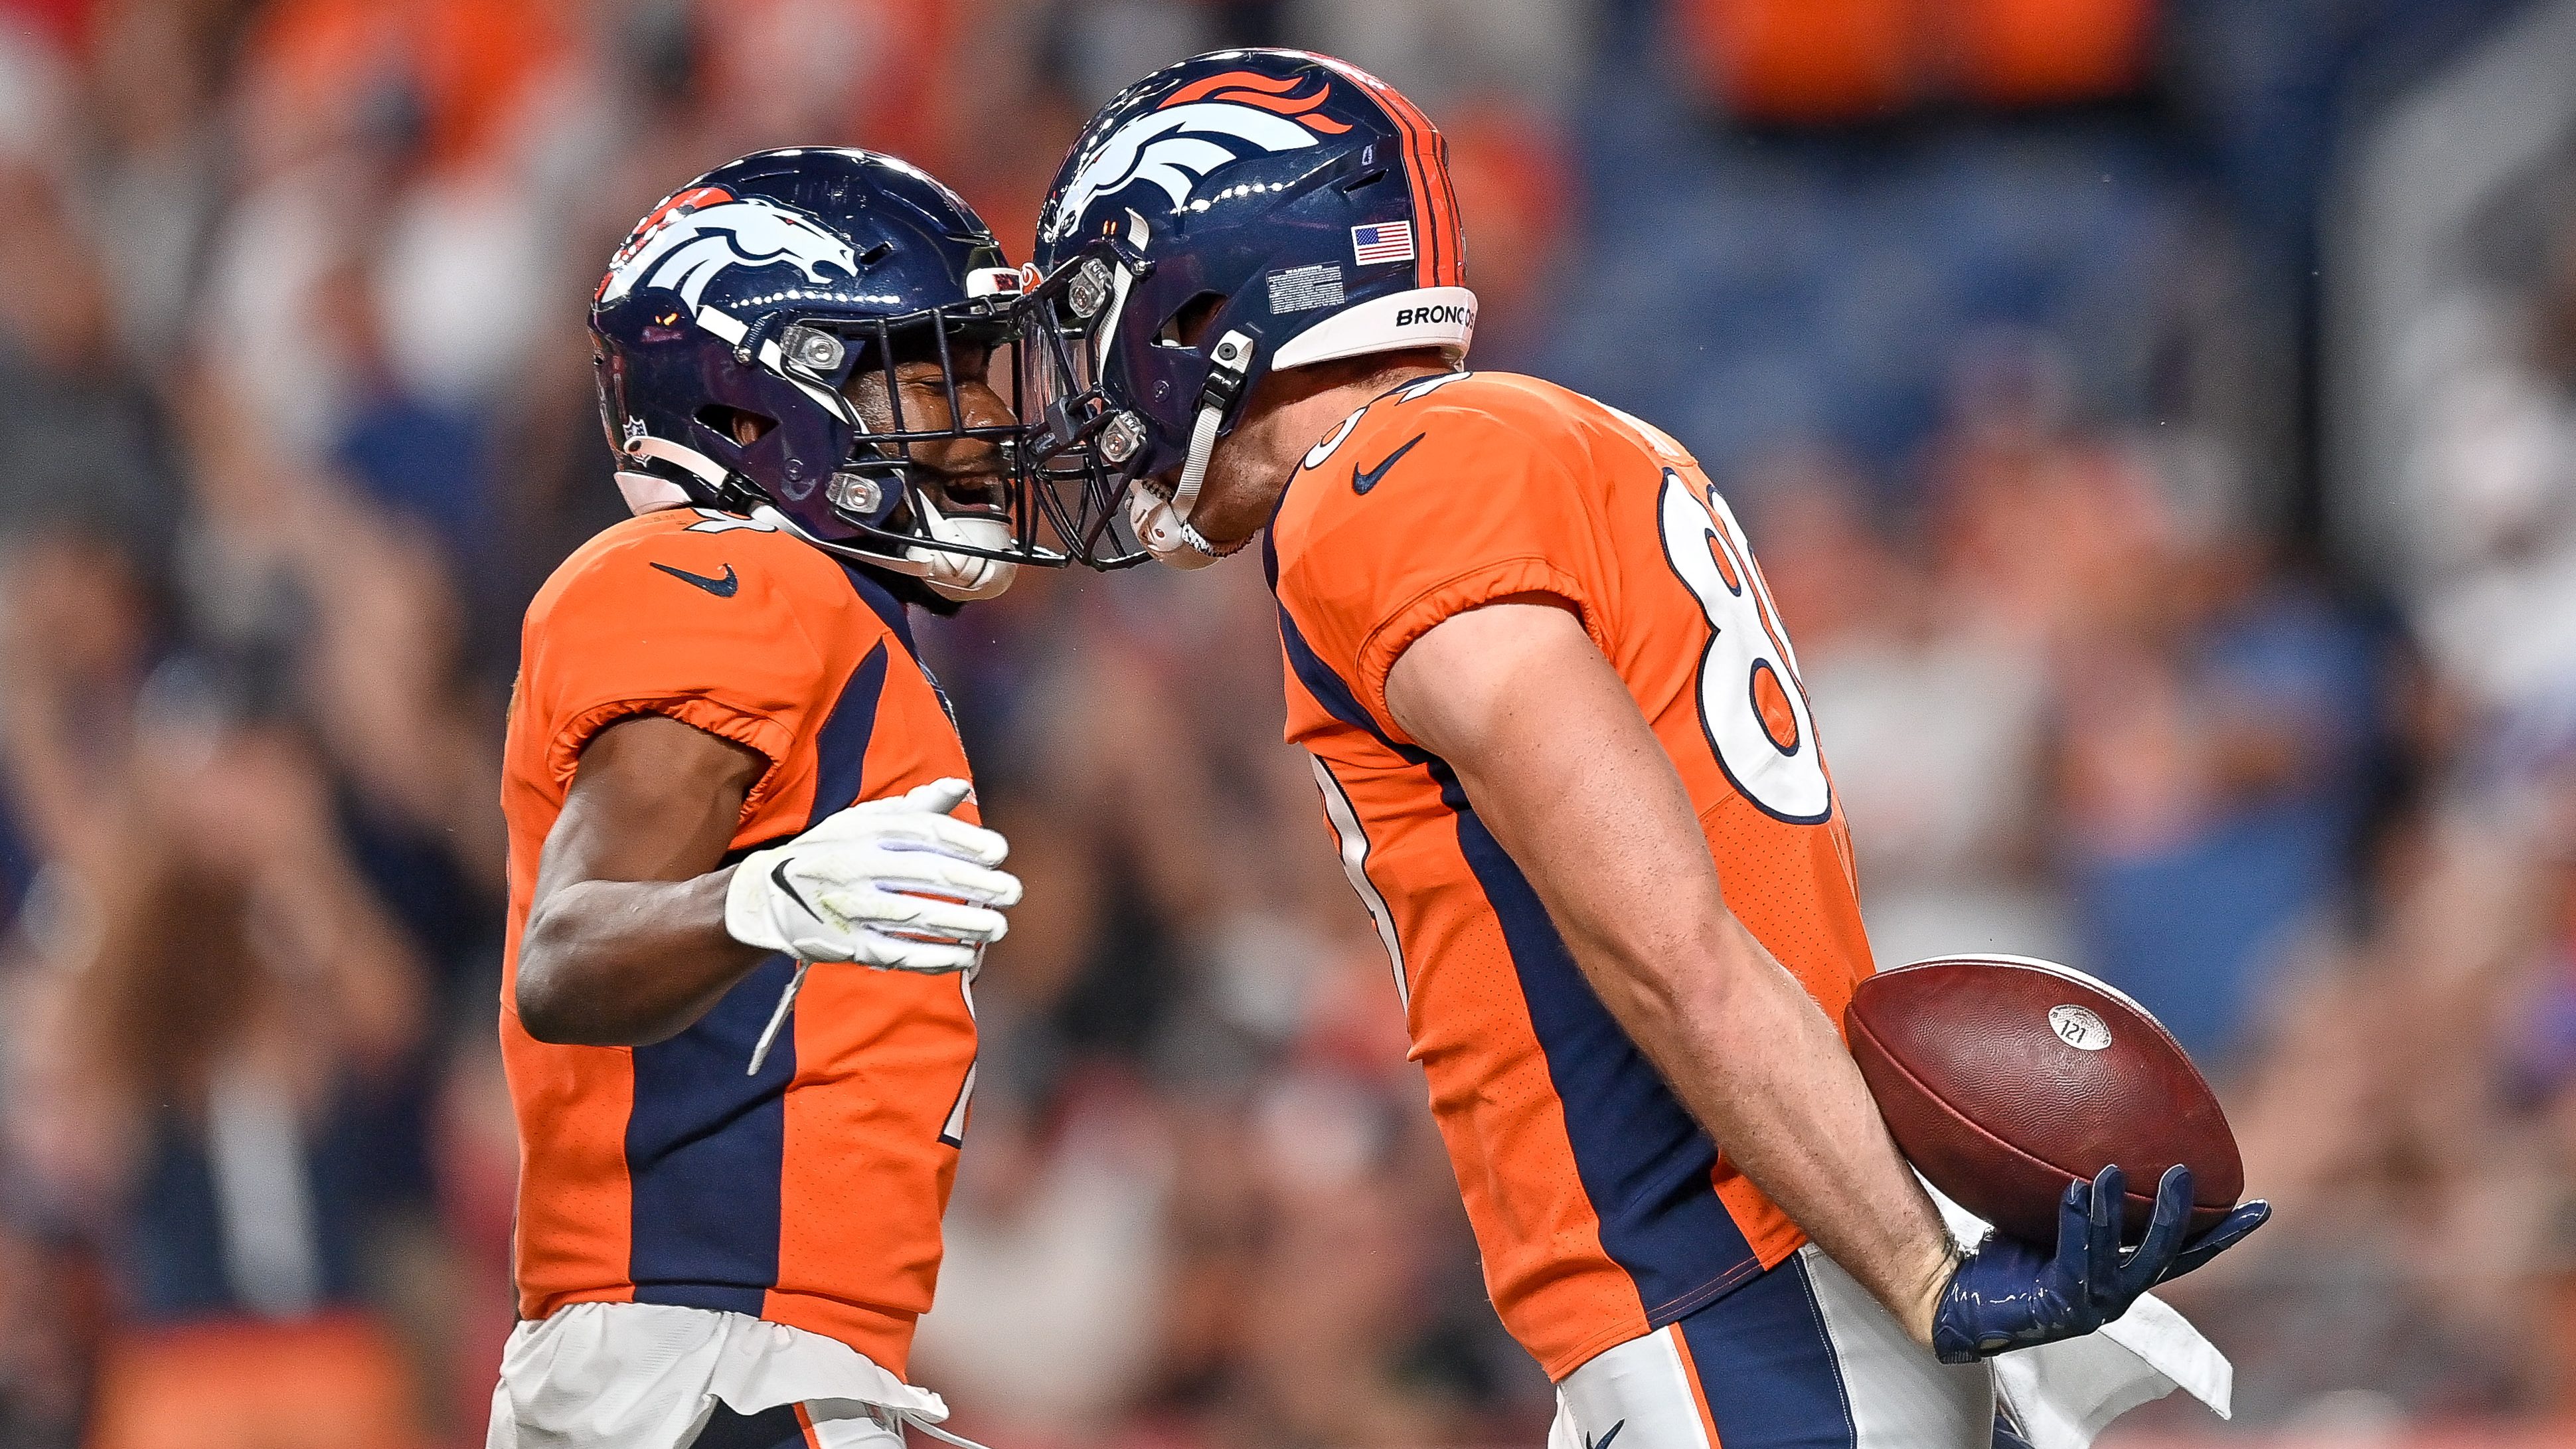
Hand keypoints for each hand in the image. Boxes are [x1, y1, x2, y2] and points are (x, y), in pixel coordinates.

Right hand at [724, 778, 1020, 971]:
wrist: (767, 898)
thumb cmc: (832, 852)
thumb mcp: (862, 820)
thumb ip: (914, 808)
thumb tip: (960, 787)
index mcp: (865, 830)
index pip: (923, 832)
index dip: (965, 840)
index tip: (1000, 852)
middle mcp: (857, 865)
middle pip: (926, 874)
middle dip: (975, 884)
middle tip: (1014, 892)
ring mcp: (850, 907)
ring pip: (915, 915)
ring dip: (962, 923)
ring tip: (999, 926)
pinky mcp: (846, 945)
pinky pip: (897, 951)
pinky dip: (934, 956)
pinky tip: (966, 956)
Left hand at [1930, 1164, 2270, 1362]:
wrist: (1953, 1296)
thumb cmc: (2004, 1250)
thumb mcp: (2049, 1211)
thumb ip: (2077, 1182)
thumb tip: (2087, 1115)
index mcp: (2123, 1270)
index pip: (2185, 1251)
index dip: (2223, 1232)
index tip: (2260, 1206)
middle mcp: (2116, 1291)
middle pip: (2167, 1255)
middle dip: (2181, 1217)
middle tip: (2185, 1173)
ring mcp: (2091, 1304)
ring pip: (2123, 1260)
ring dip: (2120, 1215)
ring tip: (2113, 1171)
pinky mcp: (2059, 1308)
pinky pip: (2075, 1263)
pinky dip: (2078, 1226)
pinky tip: (2072, 1193)